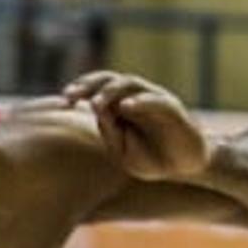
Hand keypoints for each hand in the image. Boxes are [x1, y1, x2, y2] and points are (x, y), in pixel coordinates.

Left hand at [64, 71, 210, 181]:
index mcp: (120, 106)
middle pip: (110, 80)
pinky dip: (140, 101)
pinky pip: (156, 101)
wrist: (183, 168)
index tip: (63, 100)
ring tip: (95, 103)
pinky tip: (125, 107)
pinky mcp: (173, 109)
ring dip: (111, 92)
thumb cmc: (150, 158)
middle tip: (70, 95)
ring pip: (131, 84)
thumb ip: (109, 131)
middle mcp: (136, 98)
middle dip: (88, 85)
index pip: (98, 88)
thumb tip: (94, 108)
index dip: (81, 89)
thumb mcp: (121, 150)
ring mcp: (155, 101)